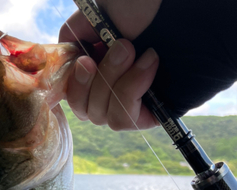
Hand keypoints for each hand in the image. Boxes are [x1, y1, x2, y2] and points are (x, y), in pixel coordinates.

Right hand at [59, 0, 161, 129]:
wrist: (184, 14)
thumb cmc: (145, 9)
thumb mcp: (99, 14)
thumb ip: (73, 34)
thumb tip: (64, 54)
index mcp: (94, 70)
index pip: (70, 94)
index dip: (72, 83)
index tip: (84, 60)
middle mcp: (108, 92)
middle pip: (82, 109)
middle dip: (94, 80)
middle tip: (120, 47)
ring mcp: (127, 106)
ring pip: (99, 115)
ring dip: (114, 80)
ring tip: (136, 51)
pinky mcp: (145, 118)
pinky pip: (121, 119)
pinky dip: (131, 89)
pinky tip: (150, 64)